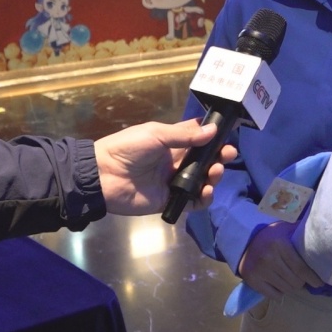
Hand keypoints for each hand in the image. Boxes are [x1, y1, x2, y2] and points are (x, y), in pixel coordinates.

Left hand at [94, 118, 228, 215]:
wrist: (104, 176)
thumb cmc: (128, 149)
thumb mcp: (156, 134)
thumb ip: (185, 135)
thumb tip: (213, 130)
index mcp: (172, 142)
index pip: (198, 137)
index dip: (213, 136)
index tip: (227, 135)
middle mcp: (177, 161)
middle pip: (206, 159)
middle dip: (219, 156)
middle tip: (227, 155)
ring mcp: (175, 181)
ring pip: (203, 180)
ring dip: (214, 175)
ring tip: (215, 171)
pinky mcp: (171, 200)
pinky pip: (194, 201)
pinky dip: (204, 197)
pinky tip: (206, 190)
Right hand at [238, 221, 323, 299]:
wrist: (245, 241)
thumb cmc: (272, 236)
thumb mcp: (286, 229)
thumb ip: (302, 233)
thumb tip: (323, 237)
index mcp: (280, 245)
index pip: (301, 268)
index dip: (312, 278)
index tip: (319, 283)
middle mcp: (269, 258)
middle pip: (295, 281)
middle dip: (301, 282)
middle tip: (301, 278)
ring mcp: (259, 271)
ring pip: (286, 289)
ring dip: (291, 287)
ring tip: (291, 280)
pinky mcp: (252, 280)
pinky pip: (273, 295)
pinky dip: (279, 293)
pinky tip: (279, 285)